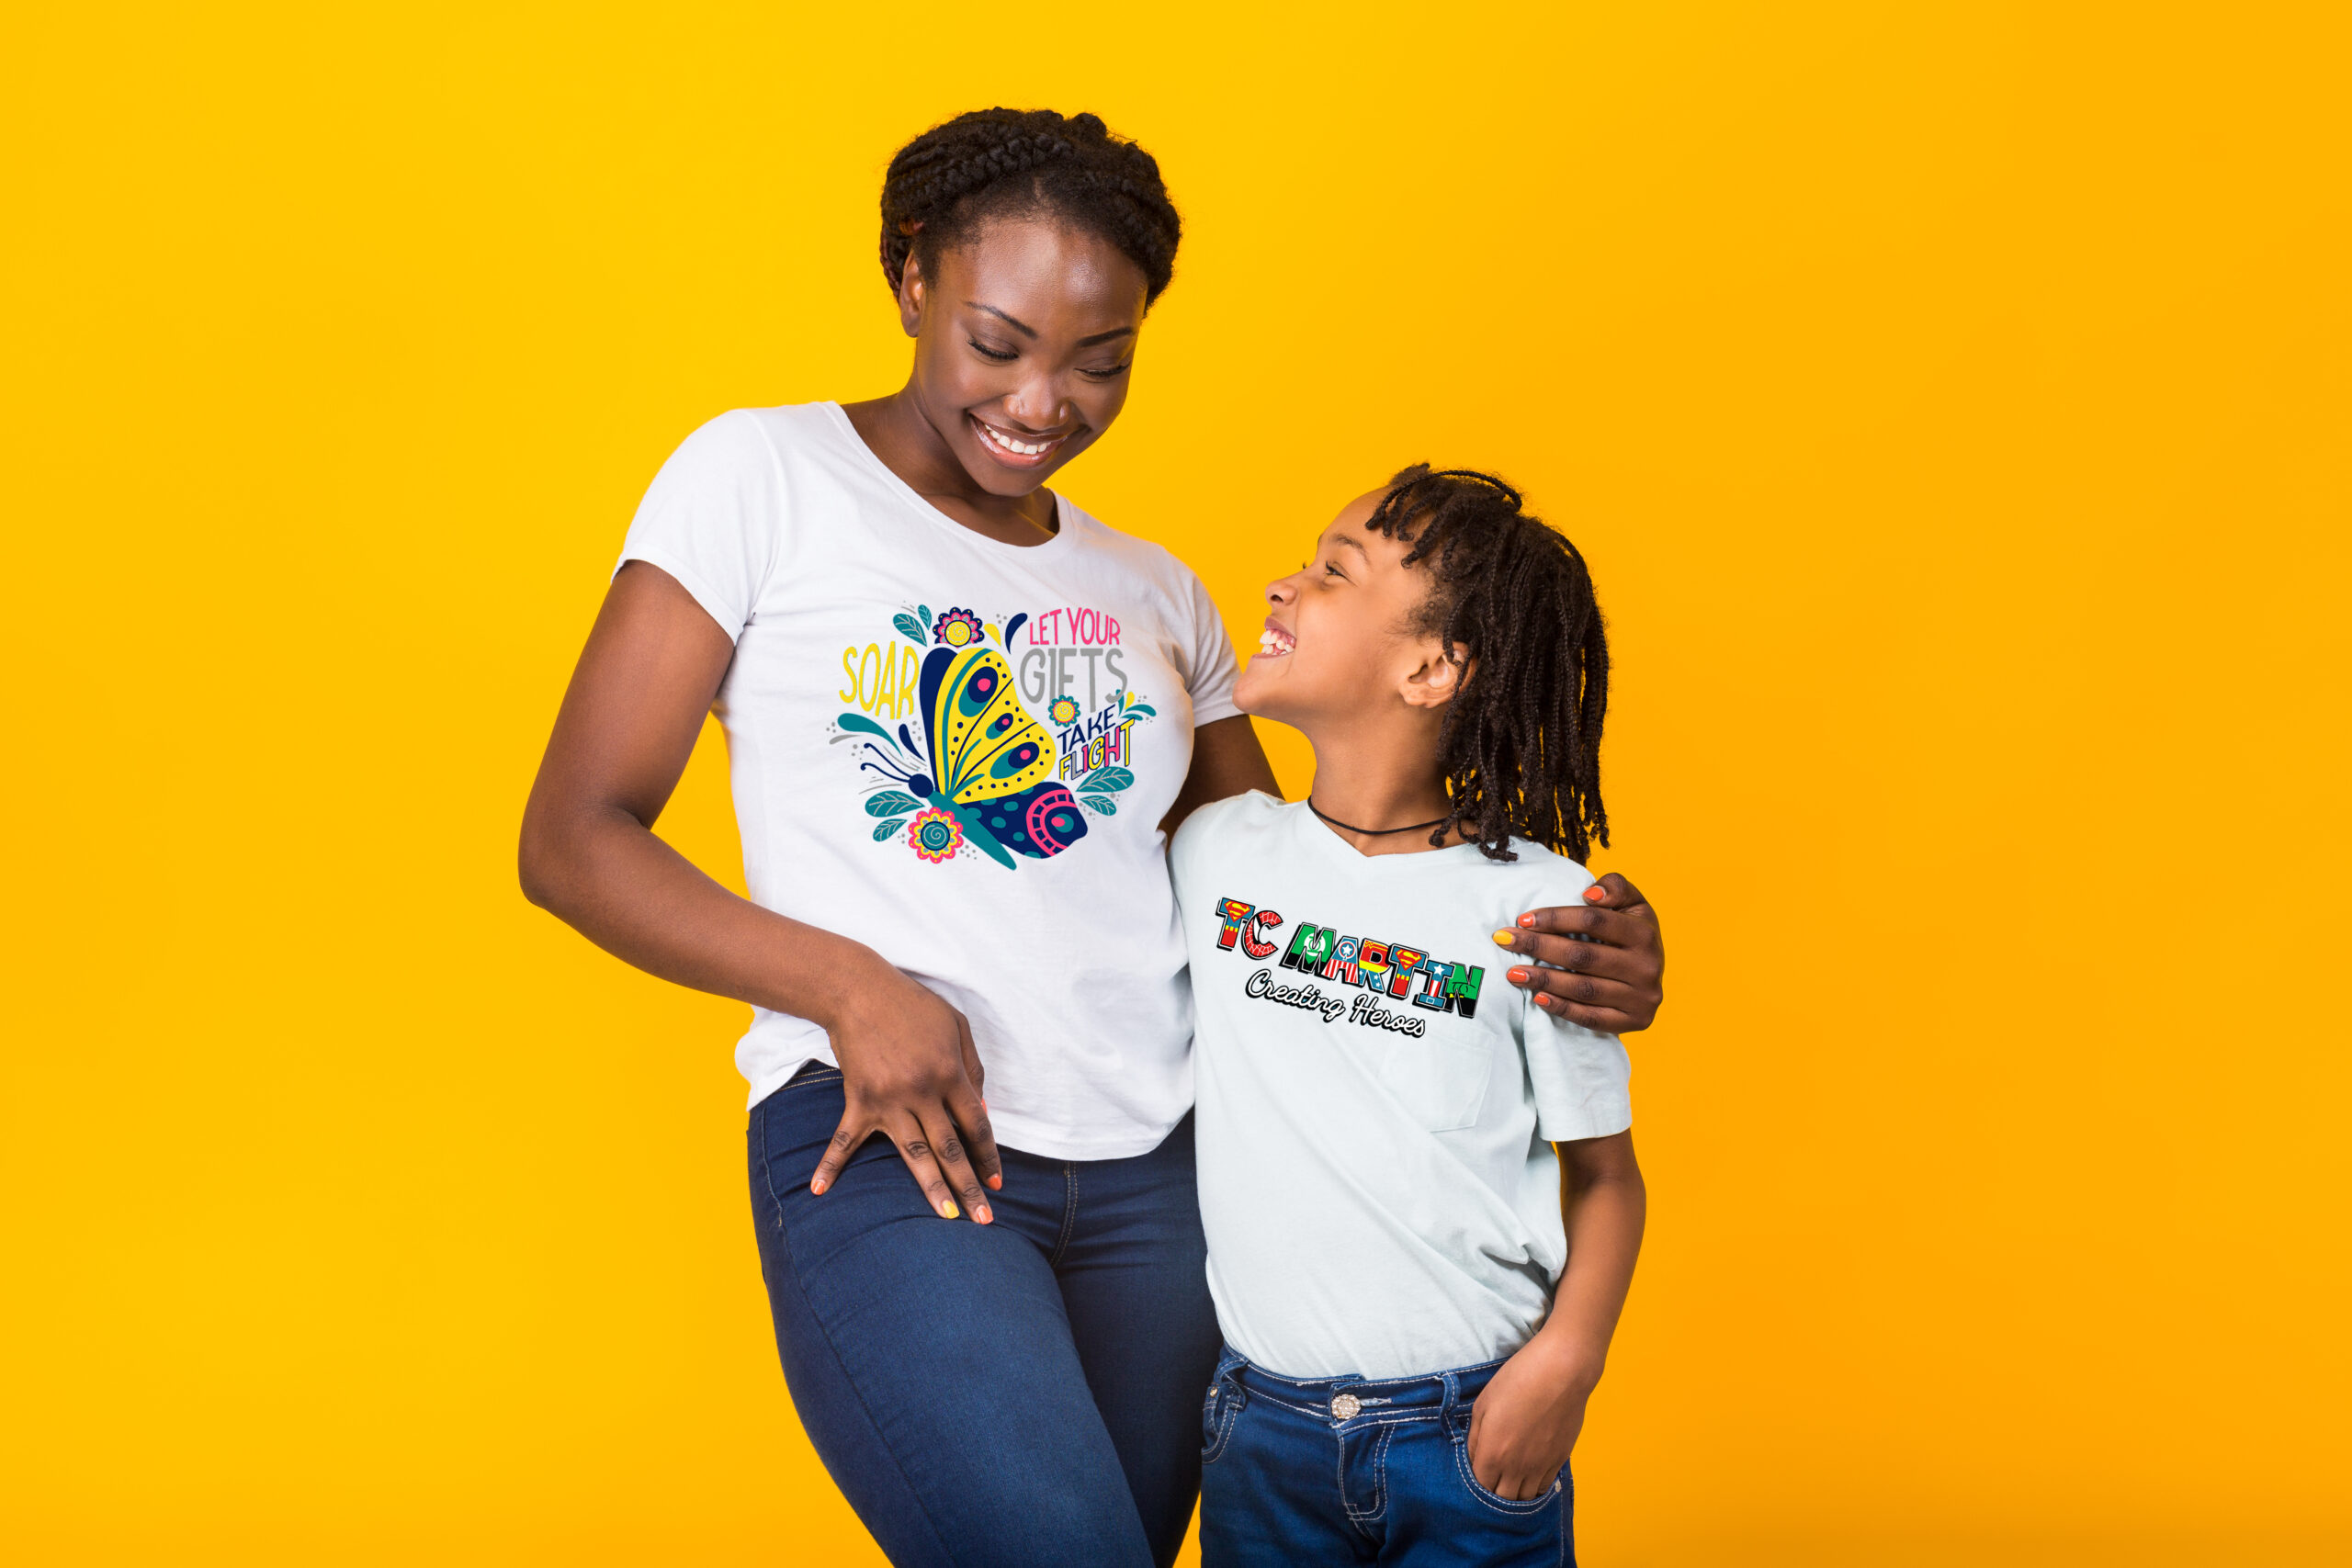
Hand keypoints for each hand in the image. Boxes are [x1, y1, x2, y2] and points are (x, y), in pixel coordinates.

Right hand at [809, 957, 1001, 1221]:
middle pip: (951, 1149)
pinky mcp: (858, 1100)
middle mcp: (923, 1091)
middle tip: (983, 1219)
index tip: (996, 1182)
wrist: (858, 990)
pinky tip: (819, 1190)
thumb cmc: (913, 1006)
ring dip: (931, 1189)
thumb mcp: (957, 1026)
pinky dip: (830, 1164)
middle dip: (969, 1186)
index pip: (976, 1125)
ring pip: (914, 1154)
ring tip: (946, 1217)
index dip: (988, 1156)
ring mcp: (888, 1100)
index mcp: (951, 1073)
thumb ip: (973, 1068)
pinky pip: (844, 1139)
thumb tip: (982, 1112)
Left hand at [1466, 1337, 1596, 1501]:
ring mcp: (1540, 1466)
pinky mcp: (1559, 1460)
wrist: (1561, 1372)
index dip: (1476, 1483)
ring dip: (1514, 1493)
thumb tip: (1473, 1458)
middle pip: (1502, 1499)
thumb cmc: (1518, 1380)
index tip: (1477, 1471)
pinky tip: (1528, 1475)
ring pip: (1524, 1498)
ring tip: (1509, 1480)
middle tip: (1492, 1478)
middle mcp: (1516, 1467)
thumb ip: (1475, 1437)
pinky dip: (1533, 1487)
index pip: (1480, 1487)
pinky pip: (1543, 1487)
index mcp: (1493, 1453)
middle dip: (1493, 1492)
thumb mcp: (1483, 1404)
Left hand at [1493, 872, 1664, 1031]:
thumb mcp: (1631, 902)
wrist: (1651, 972)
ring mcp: (1642, 997)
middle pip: (1583, 956)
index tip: (1523, 919)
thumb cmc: (1630, 931)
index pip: (1594, 921)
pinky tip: (1538, 998)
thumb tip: (1590, 894)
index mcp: (1645, 932)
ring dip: (1543, 980)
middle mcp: (1647, 966)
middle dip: (1538, 946)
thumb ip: (1614, 887)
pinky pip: (1592, 1018)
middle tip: (1504, 940)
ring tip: (1512, 972)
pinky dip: (1563, 1008)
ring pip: (1583, 989)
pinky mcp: (1635, 1022)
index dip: (1556, 918)